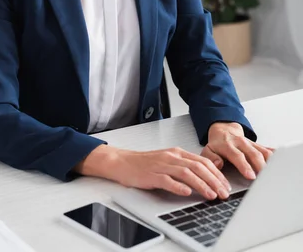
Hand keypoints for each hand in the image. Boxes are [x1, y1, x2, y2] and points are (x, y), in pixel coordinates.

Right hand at [75, 145, 232, 199]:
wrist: (123, 162)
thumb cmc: (145, 164)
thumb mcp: (168, 161)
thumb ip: (184, 166)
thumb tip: (205, 178)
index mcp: (177, 152)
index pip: (203, 161)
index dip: (217, 173)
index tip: (225, 185)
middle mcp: (172, 157)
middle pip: (198, 166)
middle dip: (214, 180)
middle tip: (223, 193)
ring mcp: (162, 165)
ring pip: (186, 173)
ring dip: (202, 184)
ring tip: (211, 195)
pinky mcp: (152, 175)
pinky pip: (167, 180)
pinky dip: (178, 186)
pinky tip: (187, 192)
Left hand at [201, 122, 273, 179]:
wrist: (223, 129)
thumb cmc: (217, 144)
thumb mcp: (208, 150)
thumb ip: (211, 158)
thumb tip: (218, 164)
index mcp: (228, 145)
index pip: (237, 155)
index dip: (244, 166)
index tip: (251, 176)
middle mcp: (240, 142)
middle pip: (253, 153)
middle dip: (260, 165)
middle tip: (265, 178)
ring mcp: (250, 143)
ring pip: (262, 151)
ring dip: (269, 162)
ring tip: (274, 173)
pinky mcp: (257, 145)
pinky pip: (267, 149)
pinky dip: (275, 155)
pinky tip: (281, 161)